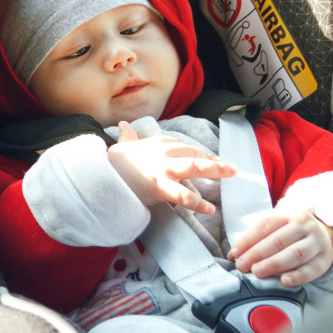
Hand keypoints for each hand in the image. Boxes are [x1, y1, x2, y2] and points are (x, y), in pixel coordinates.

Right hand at [107, 121, 237, 213]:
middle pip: (195, 154)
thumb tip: (122, 124)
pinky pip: (183, 195)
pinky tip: (209, 209)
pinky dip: (198, 203)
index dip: (200, 153)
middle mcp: (164, 153)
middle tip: (233, 168)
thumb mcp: (122, 145)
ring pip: (195, 167)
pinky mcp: (160, 187)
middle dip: (215, 161)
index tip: (211, 159)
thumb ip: (127, 135)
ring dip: (215, 171)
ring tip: (231, 176)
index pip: (184, 147)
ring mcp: (164, 170)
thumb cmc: (112, 161)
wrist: (100, 173)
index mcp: (158, 142)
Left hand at [228, 208, 332, 286]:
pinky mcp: (325, 260)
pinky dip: (298, 276)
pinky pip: (312, 269)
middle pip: (280, 240)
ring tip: (258, 272)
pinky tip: (285, 281)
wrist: (325, 234)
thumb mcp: (276, 228)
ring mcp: (317, 243)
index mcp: (289, 215)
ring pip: (296, 254)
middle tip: (242, 265)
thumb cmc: (291, 234)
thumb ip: (256, 239)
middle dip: (258, 253)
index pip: (266, 225)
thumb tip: (233, 255)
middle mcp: (304, 226)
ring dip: (275, 264)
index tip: (234, 253)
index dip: (248, 240)